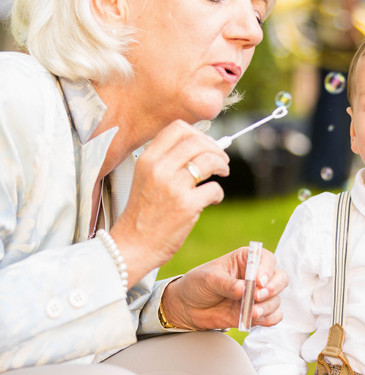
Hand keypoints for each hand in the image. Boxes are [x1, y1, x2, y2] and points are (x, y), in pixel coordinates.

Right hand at [110, 121, 228, 286]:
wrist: (132, 246)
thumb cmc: (141, 215)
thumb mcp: (145, 179)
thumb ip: (165, 162)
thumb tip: (196, 147)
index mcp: (148, 159)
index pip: (178, 128)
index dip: (199, 134)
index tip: (206, 145)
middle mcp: (159, 168)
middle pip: (198, 142)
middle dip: (216, 149)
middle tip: (221, 160)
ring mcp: (173, 186)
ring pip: (210, 160)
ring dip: (222, 165)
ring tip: (222, 173)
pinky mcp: (186, 205)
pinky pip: (214, 188)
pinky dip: (218, 193)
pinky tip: (213, 199)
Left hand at [161, 247, 286, 331]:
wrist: (186, 307)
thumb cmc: (197, 284)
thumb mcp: (209, 279)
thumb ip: (228, 284)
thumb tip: (244, 290)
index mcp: (246, 260)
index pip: (266, 259)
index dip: (266, 270)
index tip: (258, 282)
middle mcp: (255, 276)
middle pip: (280, 278)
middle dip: (273, 289)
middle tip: (258, 296)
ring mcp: (256, 295)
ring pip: (276, 299)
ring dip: (268, 307)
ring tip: (252, 313)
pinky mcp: (255, 312)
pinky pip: (273, 316)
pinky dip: (269, 319)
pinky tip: (256, 319)